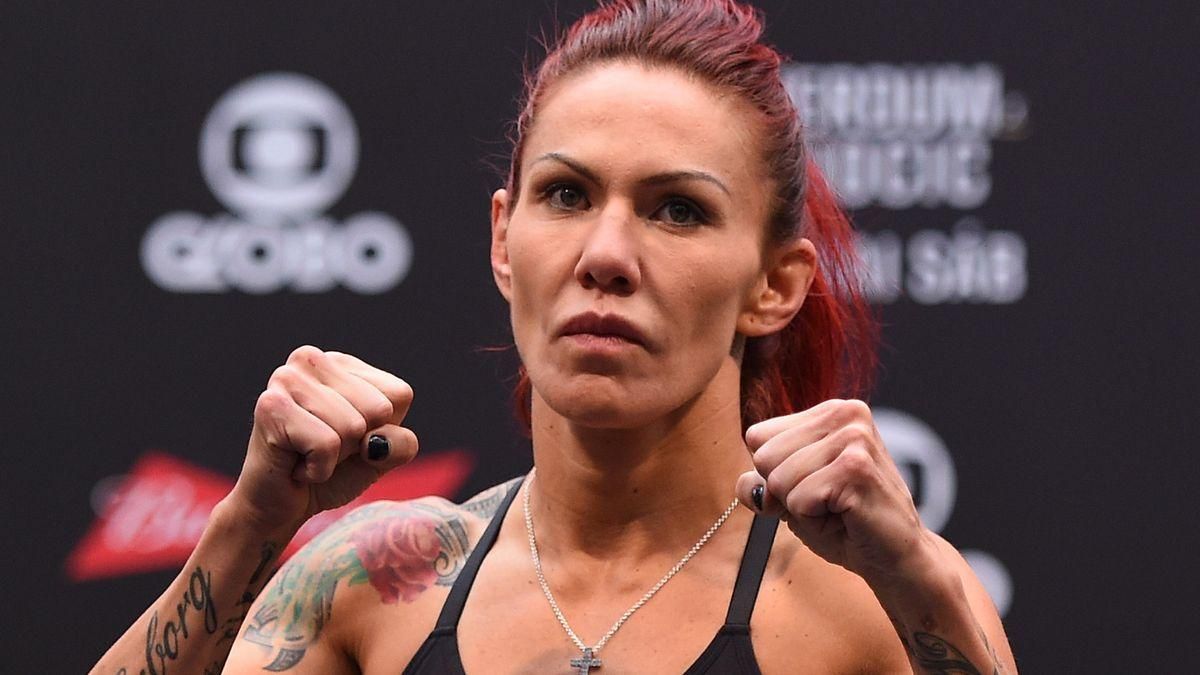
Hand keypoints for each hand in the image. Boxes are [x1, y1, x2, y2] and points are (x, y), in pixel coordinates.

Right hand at [227, 346, 418, 534]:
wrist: (279, 507)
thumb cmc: (331, 474)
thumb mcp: (381, 456)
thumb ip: (401, 444)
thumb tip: (377, 442)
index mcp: (343, 364)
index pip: (398, 395)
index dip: (381, 430)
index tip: (347, 438)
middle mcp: (312, 361)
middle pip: (377, 410)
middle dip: (356, 443)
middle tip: (322, 448)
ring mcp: (287, 379)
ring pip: (352, 427)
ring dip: (335, 457)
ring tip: (307, 454)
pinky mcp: (271, 406)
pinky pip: (326, 445)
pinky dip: (318, 469)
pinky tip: (295, 465)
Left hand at [735, 399, 937, 588]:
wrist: (895, 558)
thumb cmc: (844, 525)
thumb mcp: (790, 499)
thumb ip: (759, 484)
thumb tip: (745, 484)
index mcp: (829, 411)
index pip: (758, 437)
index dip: (773, 474)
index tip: (812, 488)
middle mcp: (844, 413)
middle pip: (764, 457)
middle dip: (786, 492)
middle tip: (827, 503)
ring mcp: (853, 437)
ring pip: (778, 479)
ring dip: (801, 508)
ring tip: (838, 510)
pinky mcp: (856, 467)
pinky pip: (798, 500)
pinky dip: (813, 520)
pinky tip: (846, 517)